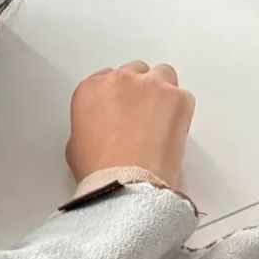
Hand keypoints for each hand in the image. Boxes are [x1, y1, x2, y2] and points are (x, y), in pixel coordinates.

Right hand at [66, 61, 195, 188]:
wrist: (126, 186)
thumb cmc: (100, 171)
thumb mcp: (76, 144)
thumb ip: (90, 123)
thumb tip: (103, 129)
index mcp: (91, 89)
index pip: (106, 79)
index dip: (116, 97)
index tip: (120, 111)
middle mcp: (120, 79)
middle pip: (135, 73)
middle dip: (139, 92)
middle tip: (141, 117)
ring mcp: (151, 85)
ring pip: (162, 75)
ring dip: (161, 93)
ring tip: (160, 121)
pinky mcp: (178, 97)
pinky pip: (183, 96)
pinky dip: (180, 111)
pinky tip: (172, 132)